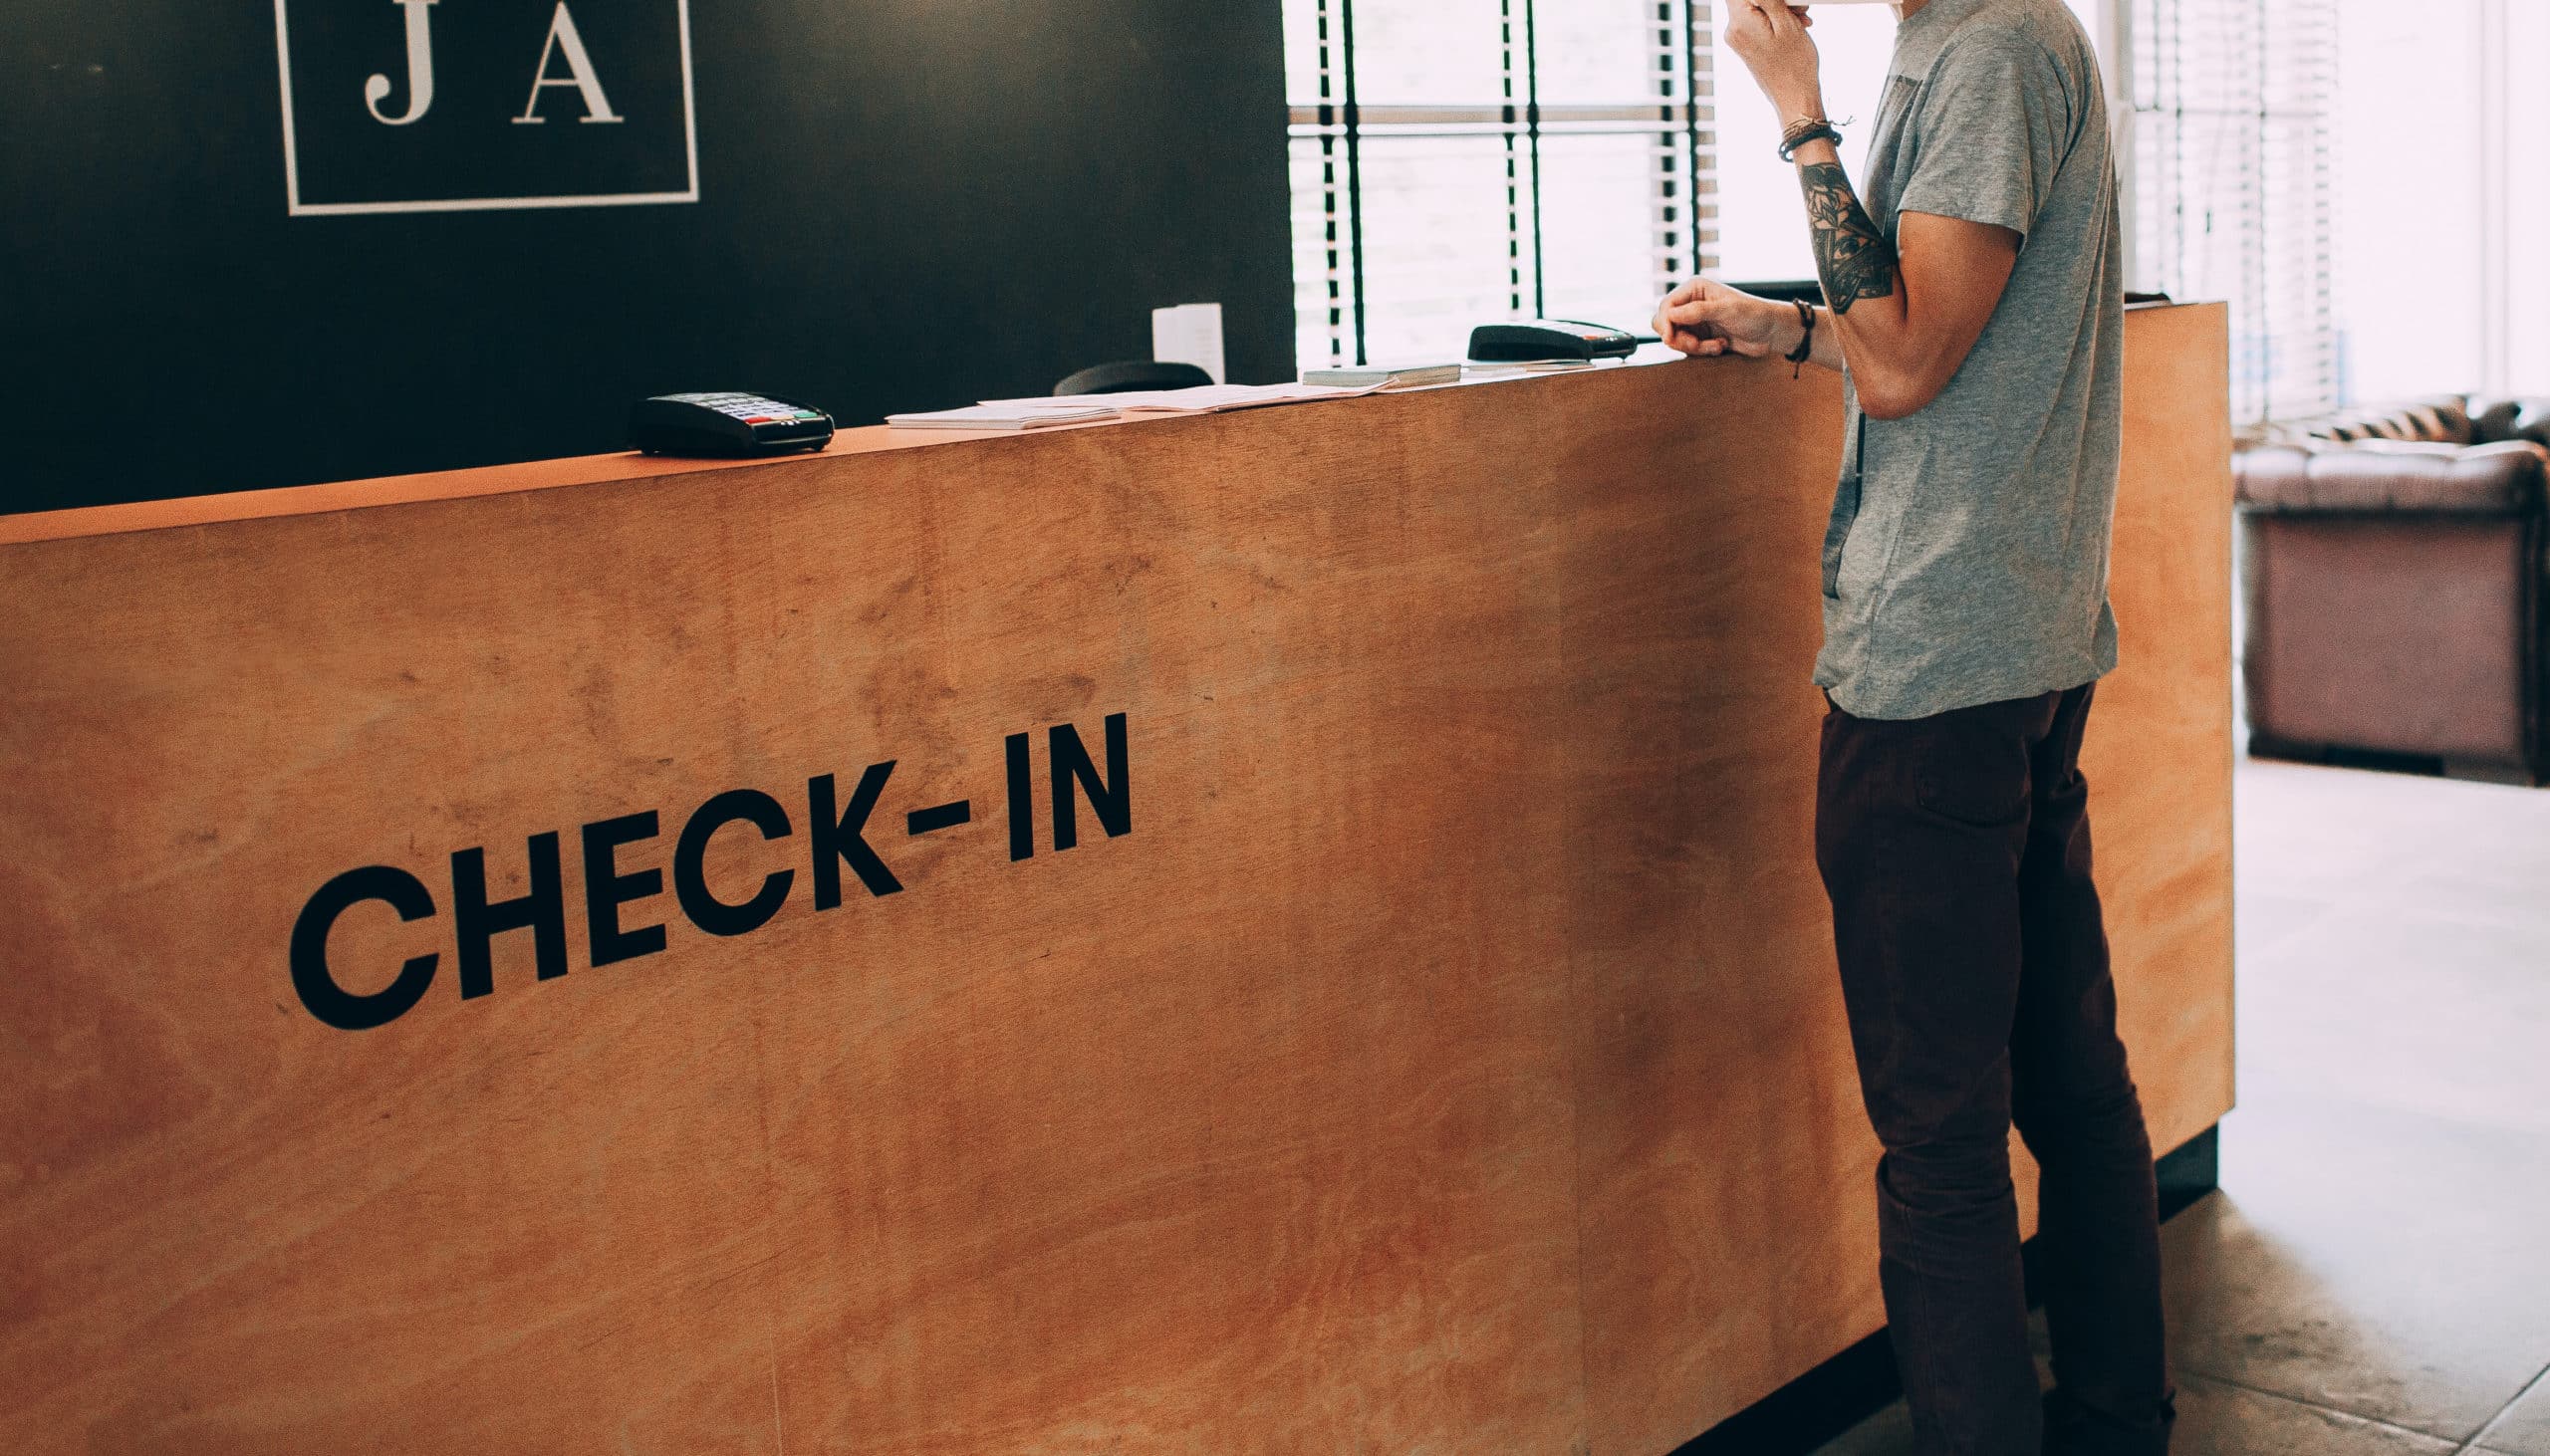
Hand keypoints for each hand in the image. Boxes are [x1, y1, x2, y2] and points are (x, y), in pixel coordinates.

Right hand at [1654, 278, 1796, 359]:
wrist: (1772, 333)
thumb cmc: (1754, 315)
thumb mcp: (1726, 310)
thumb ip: (1697, 311)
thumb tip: (1670, 314)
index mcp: (1695, 288)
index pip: (1666, 306)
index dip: (1665, 324)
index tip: (1671, 339)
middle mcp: (1691, 303)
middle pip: (1665, 324)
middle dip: (1679, 339)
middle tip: (1697, 345)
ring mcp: (1695, 321)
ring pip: (1675, 339)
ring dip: (1694, 348)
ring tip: (1717, 346)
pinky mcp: (1700, 336)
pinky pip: (1688, 349)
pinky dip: (1702, 352)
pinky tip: (1721, 346)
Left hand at [1722, 1, 1824, 127]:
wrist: (1794, 98)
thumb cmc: (1794, 64)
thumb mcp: (1786, 23)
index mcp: (1739, 22)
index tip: (1783, 1)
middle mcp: (1733, 31)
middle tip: (1800, 9)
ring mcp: (1738, 40)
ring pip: (1758, 10)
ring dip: (1782, 9)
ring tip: (1802, 20)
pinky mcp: (1746, 46)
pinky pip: (1759, 23)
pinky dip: (1778, 21)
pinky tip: (1796, 28)